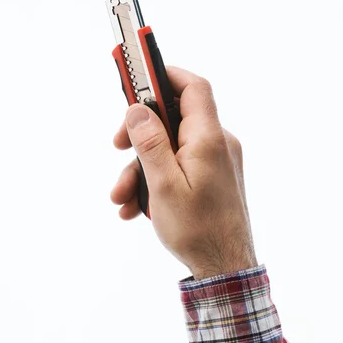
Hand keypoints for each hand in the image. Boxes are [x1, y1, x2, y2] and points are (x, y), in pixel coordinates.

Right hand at [110, 66, 257, 278]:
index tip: (137, 79)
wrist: (224, 267)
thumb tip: (137, 110)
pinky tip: (137, 208)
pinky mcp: (212, 179)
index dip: (164, 76)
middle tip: (117, 148)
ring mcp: (215, 163)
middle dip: (140, 136)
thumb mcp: (164, 185)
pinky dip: (157, 181)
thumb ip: (150, 143)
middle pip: (172, 120)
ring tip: (122, 199)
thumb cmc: (197, 230)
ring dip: (142, 169)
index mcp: (209, 139)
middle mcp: (217, 145)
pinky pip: (180, 168)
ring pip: (171, 149)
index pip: (192, 87)